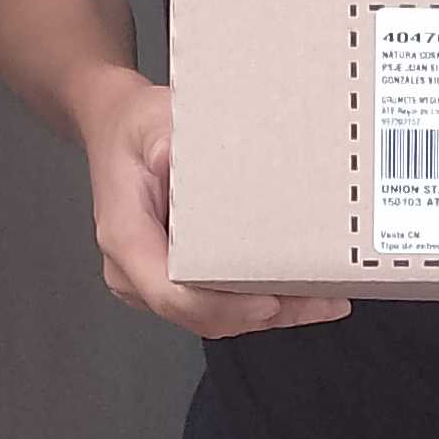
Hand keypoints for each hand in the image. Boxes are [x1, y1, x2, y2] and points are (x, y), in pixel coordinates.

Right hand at [76, 74, 351, 340]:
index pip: (172, 294)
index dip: (224, 306)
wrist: (115, 128)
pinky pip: (216, 304)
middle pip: (201, 315)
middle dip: (263, 314)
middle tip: (318, 301)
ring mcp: (151, 280)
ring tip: (323, 300)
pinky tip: (300, 293)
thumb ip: (174, 144)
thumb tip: (205, 161)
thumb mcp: (153, 121)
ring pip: (213, 317)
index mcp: (125, 236)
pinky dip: (258, 302)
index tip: (269, 300)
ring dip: (269, 314)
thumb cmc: (133, 130)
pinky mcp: (174, 279)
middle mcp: (134, 269)